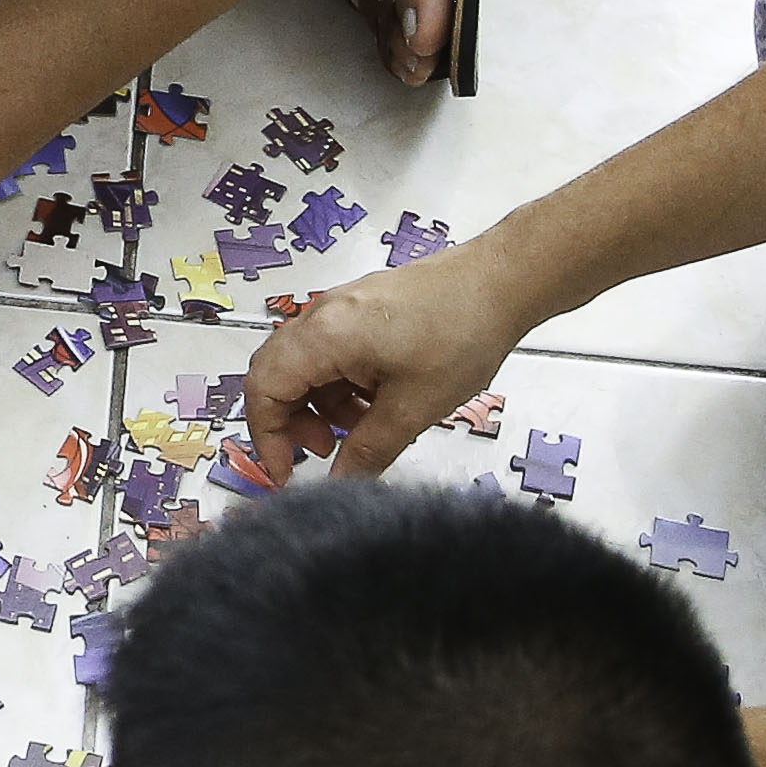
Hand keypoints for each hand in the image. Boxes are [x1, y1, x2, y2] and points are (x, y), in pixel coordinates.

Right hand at [243, 226, 547, 480]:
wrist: (502, 281)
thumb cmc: (461, 336)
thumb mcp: (414, 407)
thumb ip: (369, 450)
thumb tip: (339, 484)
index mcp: (324, 335)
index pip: (263, 388)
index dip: (267, 437)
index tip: (288, 472)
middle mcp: (322, 315)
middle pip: (277, 374)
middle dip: (293, 422)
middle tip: (327, 450)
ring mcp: (342, 308)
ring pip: (307, 366)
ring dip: (324, 405)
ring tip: (366, 428)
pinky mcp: (363, 309)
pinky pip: (333, 352)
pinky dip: (343, 385)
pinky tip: (380, 402)